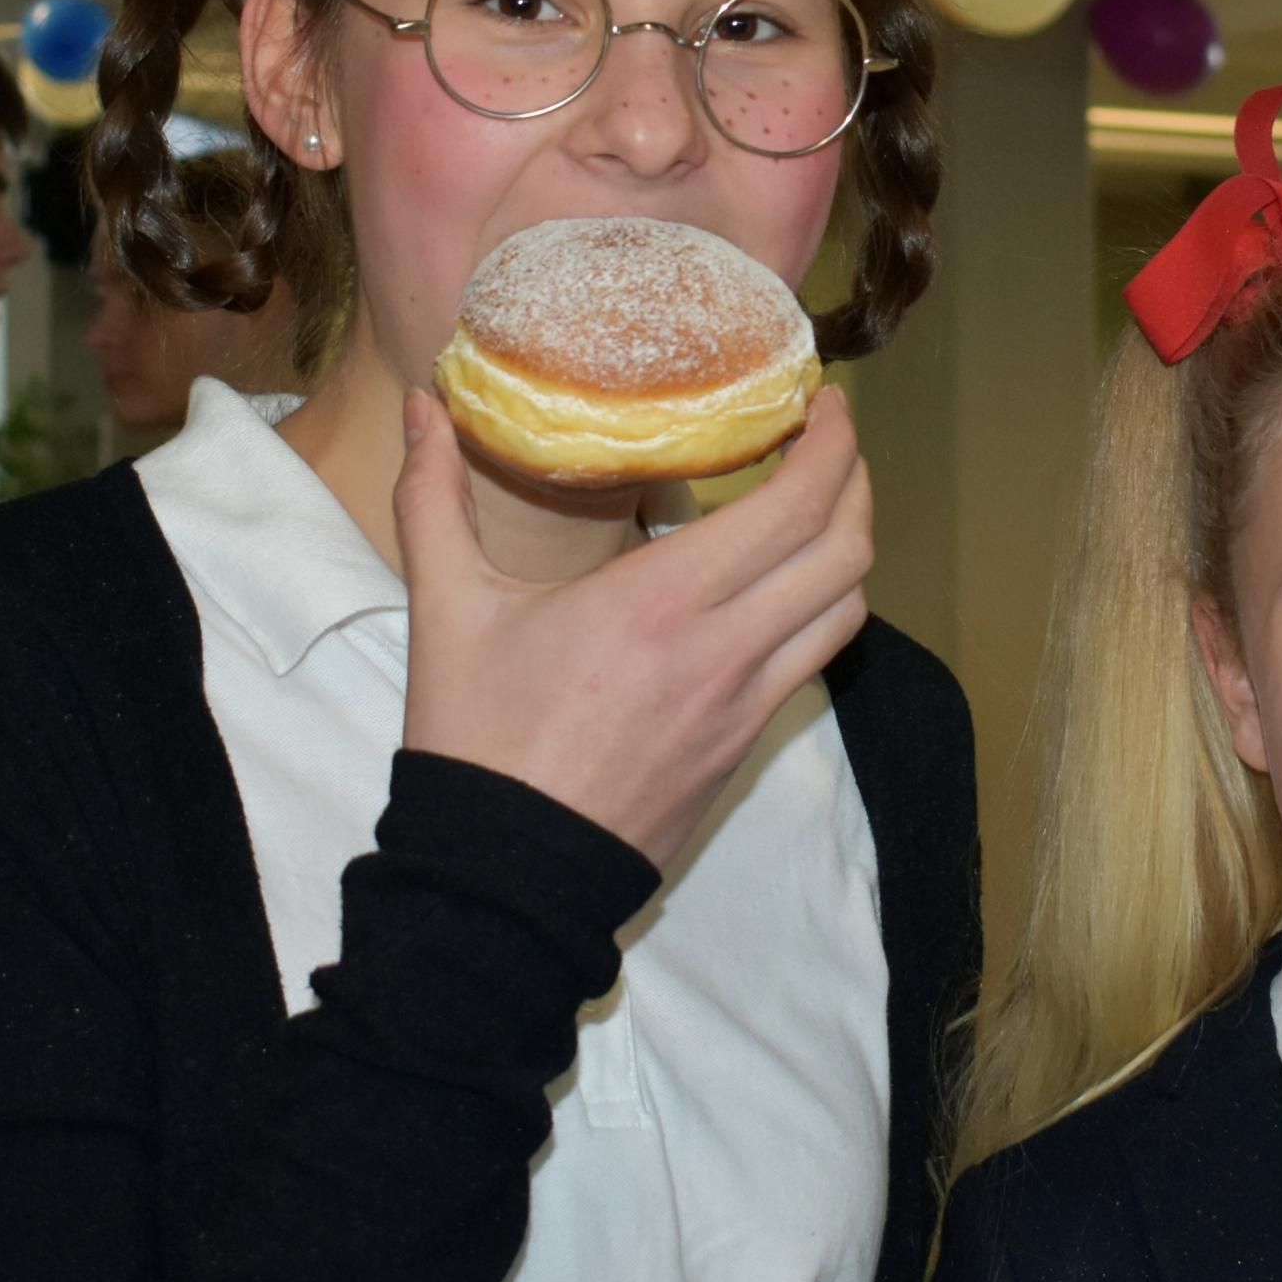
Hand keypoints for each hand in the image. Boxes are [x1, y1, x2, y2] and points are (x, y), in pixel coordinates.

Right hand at [393, 387, 871, 865]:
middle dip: (856, 481)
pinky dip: (818, 610)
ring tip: (818, 508)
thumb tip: (425, 409)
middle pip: (844, 551)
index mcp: (659, 604)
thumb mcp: (446, 612)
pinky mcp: (743, 747)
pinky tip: (779, 588)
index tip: (824, 402)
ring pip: (844, 611)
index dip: (833, 445)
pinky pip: (811, 663)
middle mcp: (723, 651)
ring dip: (847, 549)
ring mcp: (744, 706)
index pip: (794, 508)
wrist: (504, 879)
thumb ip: (433, 499)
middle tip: (830, 440)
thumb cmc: (476, 742)